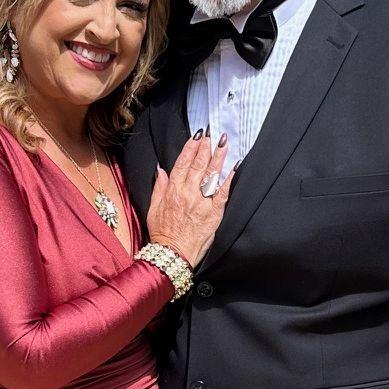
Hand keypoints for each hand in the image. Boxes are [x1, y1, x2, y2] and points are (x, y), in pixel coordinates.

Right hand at [145, 130, 233, 266]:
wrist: (173, 254)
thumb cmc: (163, 233)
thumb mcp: (154, 208)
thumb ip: (159, 187)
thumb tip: (161, 170)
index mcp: (173, 191)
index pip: (182, 163)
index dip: (190, 148)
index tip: (197, 136)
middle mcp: (188, 193)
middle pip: (198, 165)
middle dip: (206, 147)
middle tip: (213, 134)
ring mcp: (202, 202)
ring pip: (211, 175)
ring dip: (218, 157)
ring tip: (224, 143)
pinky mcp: (214, 213)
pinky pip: (223, 193)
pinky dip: (229, 179)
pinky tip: (235, 167)